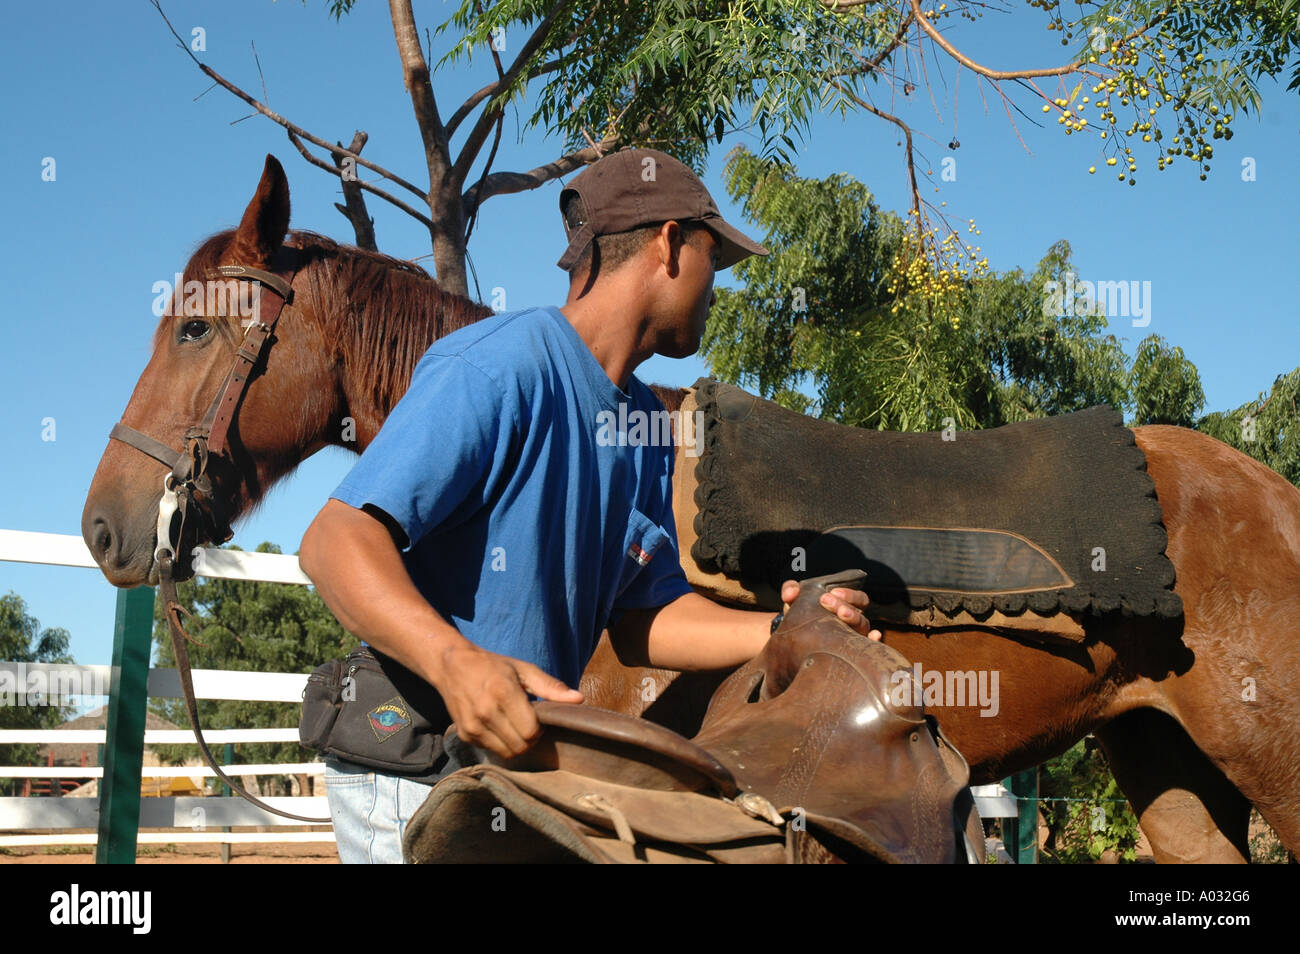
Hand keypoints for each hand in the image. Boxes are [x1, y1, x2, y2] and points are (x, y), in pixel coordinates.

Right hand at [433, 644, 583, 758]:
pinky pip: (492, 751)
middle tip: (527, 723)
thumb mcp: (524, 670)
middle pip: (521, 746)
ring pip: (507, 753)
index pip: (531, 731)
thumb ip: (551, 687)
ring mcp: (473, 726)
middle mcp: (486, 712)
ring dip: (516, 744)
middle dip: (530, 739)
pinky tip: (499, 727)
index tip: (537, 717)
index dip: (539, 728)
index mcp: (503, 693)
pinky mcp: (464, 735)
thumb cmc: (493, 666)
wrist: (452, 666)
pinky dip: (500, 744)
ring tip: (514, 726)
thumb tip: (580, 699)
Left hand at [779, 579, 881, 641]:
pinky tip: (874, 636)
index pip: (858, 599)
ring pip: (862, 627)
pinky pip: (867, 648)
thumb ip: (791, 590)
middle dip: (847, 605)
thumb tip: (791, 593)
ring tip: (840, 615)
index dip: (849, 594)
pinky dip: (873, 641)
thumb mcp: (794, 602)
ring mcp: (852, 638)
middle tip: (827, 601)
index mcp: (845, 607)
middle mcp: (853, 623)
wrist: (791, 642)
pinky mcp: (848, 653)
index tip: (831, 593)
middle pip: (861, 612)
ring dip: (853, 618)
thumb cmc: (799, 617)